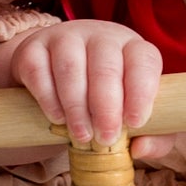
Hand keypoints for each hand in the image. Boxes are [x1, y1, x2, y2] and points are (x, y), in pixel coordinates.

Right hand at [3, 13, 164, 141]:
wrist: (54, 74)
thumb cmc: (105, 98)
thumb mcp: (133, 112)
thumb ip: (153, 135)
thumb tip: (141, 148)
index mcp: (132, 47)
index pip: (143, 60)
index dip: (141, 91)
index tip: (135, 122)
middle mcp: (100, 36)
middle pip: (106, 66)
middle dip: (107, 107)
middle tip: (105, 138)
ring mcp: (65, 37)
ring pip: (71, 67)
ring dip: (77, 107)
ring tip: (82, 136)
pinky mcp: (33, 48)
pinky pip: (39, 70)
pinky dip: (48, 98)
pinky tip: (57, 118)